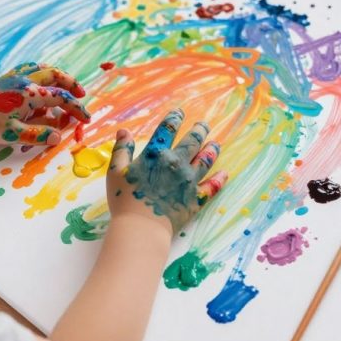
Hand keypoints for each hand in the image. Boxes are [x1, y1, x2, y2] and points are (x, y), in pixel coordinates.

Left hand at [0, 62, 89, 146]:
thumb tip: (58, 137)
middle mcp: (26, 81)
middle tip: (81, 94)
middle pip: (56, 75)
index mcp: (30, 94)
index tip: (85, 118)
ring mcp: (16, 77)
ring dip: (59, 76)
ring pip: (44, 69)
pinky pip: (32, 69)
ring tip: (65, 86)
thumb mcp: (13, 133)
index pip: (61, 99)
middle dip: (72, 84)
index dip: (76, 108)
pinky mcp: (8, 78)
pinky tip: (42, 81)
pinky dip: (43, 72)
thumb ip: (38, 134)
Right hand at [106, 108, 227, 234]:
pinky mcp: (196, 199)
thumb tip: (124, 130)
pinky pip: (212, 187)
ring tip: (215, 144)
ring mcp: (188, 181)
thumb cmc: (125, 200)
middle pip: (192, 141)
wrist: (142, 228)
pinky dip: (219, 179)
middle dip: (199, 130)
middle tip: (203, 125)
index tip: (179, 112)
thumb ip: (122, 149)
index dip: (174, 118)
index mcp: (156, 154)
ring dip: (211, 150)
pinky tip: (225, 173)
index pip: (167, 129)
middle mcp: (176, 163)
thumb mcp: (115, 172)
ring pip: (205, 160)